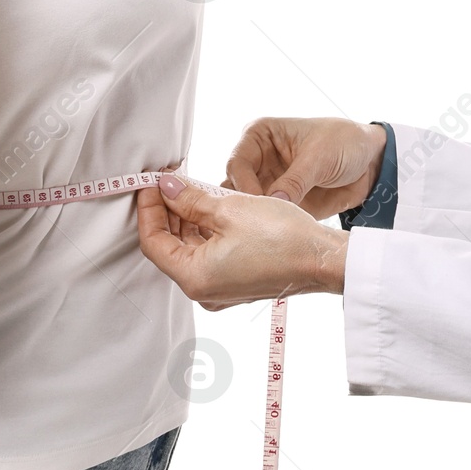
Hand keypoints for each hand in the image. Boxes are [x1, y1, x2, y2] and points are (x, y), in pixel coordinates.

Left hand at [135, 174, 345, 308]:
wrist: (322, 259)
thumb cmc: (281, 238)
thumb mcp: (230, 208)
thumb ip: (191, 199)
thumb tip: (166, 187)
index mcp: (194, 277)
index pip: (153, 241)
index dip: (149, 208)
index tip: (151, 181)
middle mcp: (203, 290)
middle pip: (169, 246)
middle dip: (166, 210)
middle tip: (169, 179)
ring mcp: (220, 288)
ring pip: (189, 248)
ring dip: (185, 217)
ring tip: (189, 186)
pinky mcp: (235, 281)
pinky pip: (208, 254)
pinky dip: (204, 229)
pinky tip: (209, 204)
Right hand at [222, 117, 387, 220]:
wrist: (371, 162)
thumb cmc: (344, 142)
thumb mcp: (320, 156)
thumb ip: (296, 179)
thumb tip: (274, 202)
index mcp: (260, 136)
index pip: (237, 162)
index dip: (244, 185)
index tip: (258, 204)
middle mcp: (258, 160)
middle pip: (233, 187)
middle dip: (240, 206)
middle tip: (251, 225)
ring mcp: (268, 184)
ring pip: (244, 206)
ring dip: (251, 220)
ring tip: (260, 235)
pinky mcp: (281, 205)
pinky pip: (264, 220)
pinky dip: (266, 231)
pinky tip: (274, 241)